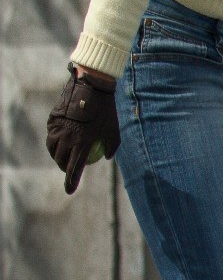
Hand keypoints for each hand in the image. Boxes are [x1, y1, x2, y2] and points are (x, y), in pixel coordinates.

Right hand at [46, 64, 119, 194]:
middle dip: (64, 169)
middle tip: (69, 170)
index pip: (74, 168)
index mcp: (82, 144)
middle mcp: (67, 138)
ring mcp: (57, 128)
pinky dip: (55, 142)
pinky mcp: (52, 120)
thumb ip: (110, 148)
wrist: (91, 88)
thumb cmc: (107, 112)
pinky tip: (60, 143)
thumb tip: (105, 158)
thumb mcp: (114, 133)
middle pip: (61, 160)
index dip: (71, 181)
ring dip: (57, 156)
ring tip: (63, 158)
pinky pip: (51, 135)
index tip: (69, 191)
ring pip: (53, 149)